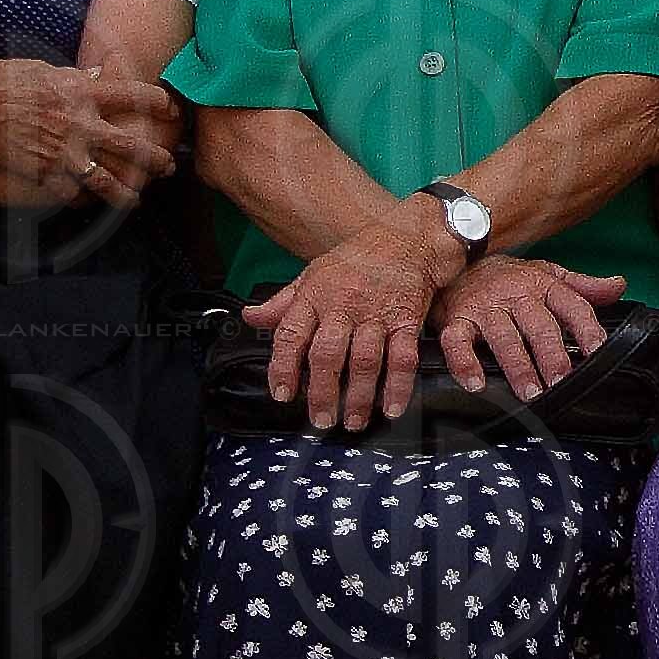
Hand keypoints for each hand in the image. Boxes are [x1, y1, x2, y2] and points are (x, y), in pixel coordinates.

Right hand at [0, 63, 180, 207]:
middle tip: (169, 165)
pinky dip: (82, 199)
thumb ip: (76, 77)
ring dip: (127, 193)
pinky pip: (73, 193)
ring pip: (108, 181)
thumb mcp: (45, 70)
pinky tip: (89, 203)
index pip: (135, 95)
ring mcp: (64, 153)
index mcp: (83, 92)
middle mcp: (80, 124)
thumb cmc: (4, 81)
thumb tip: (98, 76)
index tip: (172, 109)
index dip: (159, 102)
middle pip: (131, 146)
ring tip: (137, 200)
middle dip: (156, 158)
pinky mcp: (45, 174)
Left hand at [243, 212, 460, 429]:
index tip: (282, 395)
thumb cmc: (358, 257)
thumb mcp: (313, 273)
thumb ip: (282, 302)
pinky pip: (402, 357)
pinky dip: (398, 386)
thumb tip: (250, 317)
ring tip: (352, 421)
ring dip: (358, 397)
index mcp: (315, 295)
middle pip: (327, 354)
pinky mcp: (406, 321)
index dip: (283, 368)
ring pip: (364, 361)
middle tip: (319, 419)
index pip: (291, 335)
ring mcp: (377, 314)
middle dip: (321, 392)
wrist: (408, 237)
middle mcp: (344, 306)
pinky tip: (391, 407)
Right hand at [433, 254, 626, 400]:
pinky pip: (457, 342)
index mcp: (542, 284)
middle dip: (551, 354)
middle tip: (560, 380)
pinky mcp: (456, 320)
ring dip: (517, 365)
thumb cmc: (508, 277)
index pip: (571, 305)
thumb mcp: (547, 274)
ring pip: (503, 336)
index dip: (586, 327)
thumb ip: (582, 286)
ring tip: (529, 391)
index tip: (597, 350)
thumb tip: (618, 286)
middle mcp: (515, 295)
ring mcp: (485, 308)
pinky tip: (475, 383)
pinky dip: (464, 363)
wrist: (459, 262)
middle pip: (538, 325)